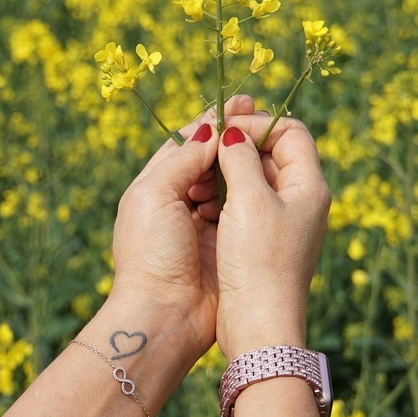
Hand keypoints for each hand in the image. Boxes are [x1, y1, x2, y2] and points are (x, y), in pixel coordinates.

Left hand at [108, 95, 254, 363]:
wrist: (164, 314)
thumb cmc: (151, 252)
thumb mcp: (155, 194)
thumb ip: (183, 158)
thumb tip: (211, 128)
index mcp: (154, 184)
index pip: (186, 141)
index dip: (213, 121)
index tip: (242, 102)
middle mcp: (178, 199)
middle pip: (209, 158)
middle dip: (233, 137)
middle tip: (262, 115)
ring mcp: (202, 221)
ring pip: (227, 180)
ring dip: (243, 161)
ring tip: (265, 143)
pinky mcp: (224, 241)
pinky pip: (240, 206)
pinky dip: (250, 190)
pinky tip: (266, 176)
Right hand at [213, 118, 330, 359]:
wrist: (259, 325)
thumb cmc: (257, 262)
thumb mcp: (249, 201)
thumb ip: (241, 158)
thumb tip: (232, 132)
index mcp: (309, 186)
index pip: (289, 131)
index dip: (257, 124)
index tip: (224, 129)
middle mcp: (301, 200)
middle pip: (273, 152)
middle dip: (239, 146)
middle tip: (206, 149)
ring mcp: (284, 221)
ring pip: (256, 178)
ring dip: (228, 172)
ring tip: (202, 181)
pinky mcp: (265, 240)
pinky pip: (246, 203)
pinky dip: (226, 195)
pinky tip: (204, 203)